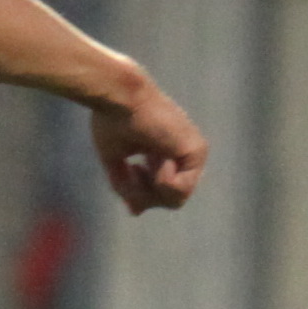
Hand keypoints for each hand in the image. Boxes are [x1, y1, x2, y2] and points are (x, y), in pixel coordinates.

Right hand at [88, 79, 205, 214]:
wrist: (117, 96)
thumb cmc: (111, 119)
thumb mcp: (116, 160)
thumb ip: (128, 186)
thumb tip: (135, 212)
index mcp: (167, 153)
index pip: (164, 193)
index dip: (142, 193)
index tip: (129, 170)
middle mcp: (184, 154)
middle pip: (170, 201)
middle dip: (145, 195)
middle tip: (132, 170)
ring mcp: (193, 153)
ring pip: (176, 200)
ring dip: (150, 189)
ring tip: (139, 163)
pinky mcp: (196, 151)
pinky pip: (179, 188)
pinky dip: (161, 179)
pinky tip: (156, 155)